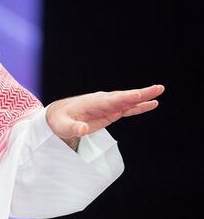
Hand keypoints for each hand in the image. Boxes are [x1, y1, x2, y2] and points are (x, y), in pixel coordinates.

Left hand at [45, 84, 163, 149]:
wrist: (58, 115)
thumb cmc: (60, 121)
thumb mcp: (64, 127)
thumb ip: (74, 128)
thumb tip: (83, 130)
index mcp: (91, 103)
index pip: (110, 101)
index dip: (124, 98)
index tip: (137, 95)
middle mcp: (101, 101)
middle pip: (123, 97)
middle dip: (139, 94)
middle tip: (157, 88)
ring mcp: (107, 105)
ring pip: (128, 101)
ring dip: (143, 97)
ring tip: (159, 91)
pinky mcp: (110, 111)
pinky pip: (127, 108)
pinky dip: (139, 106)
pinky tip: (152, 104)